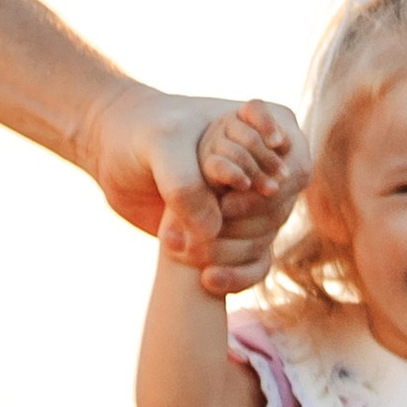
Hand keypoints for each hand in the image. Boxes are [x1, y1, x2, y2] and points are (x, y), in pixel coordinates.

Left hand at [81, 80, 301, 293]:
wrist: (113, 153)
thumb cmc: (141, 132)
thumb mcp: (160, 144)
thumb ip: (185, 182)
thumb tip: (212, 230)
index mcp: (265, 127)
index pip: (293, 165)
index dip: (263, 187)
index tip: (223, 200)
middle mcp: (266, 165)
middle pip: (279, 208)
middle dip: (238, 225)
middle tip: (191, 231)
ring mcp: (251, 200)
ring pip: (264, 238)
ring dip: (227, 251)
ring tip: (175, 247)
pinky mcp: (233, 231)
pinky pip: (255, 262)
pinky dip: (237, 275)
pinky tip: (207, 280)